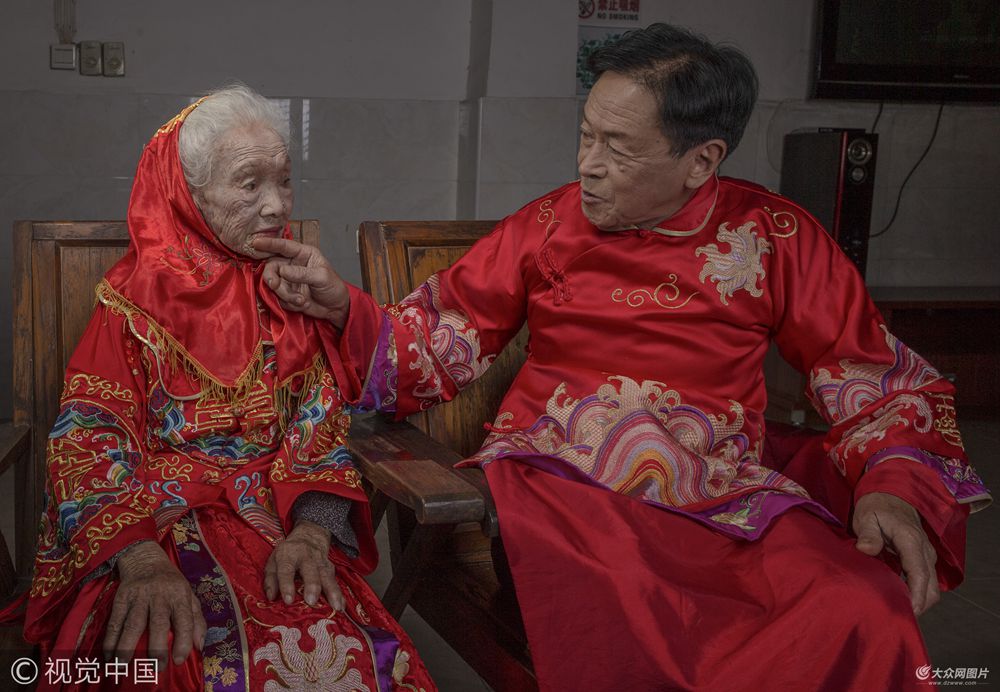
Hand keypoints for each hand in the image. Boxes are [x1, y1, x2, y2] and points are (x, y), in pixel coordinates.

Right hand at [105, 541, 205, 666]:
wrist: (146, 559)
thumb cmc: (171, 584)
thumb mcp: (189, 596)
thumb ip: (197, 620)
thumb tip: (199, 647)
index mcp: (180, 595)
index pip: (185, 619)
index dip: (184, 640)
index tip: (179, 660)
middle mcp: (160, 595)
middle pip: (158, 622)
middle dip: (157, 647)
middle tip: (156, 667)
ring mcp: (139, 595)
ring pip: (133, 623)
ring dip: (127, 646)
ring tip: (123, 666)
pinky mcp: (121, 597)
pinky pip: (115, 621)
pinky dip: (110, 640)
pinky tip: (109, 656)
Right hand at [254, 236, 350, 328]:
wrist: (335, 308)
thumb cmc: (333, 287)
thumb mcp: (322, 277)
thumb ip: (302, 273)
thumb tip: (282, 271)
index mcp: (303, 254)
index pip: (284, 246)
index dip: (269, 243)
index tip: (256, 242)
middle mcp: (292, 265)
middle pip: (272, 266)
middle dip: (272, 277)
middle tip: (275, 285)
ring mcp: (288, 280)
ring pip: (273, 284)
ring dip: (285, 294)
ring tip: (302, 300)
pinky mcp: (286, 294)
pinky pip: (278, 297)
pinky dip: (289, 302)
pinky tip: (303, 303)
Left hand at [264, 519, 344, 609]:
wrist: (309, 536)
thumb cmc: (288, 554)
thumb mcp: (273, 562)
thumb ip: (270, 579)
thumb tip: (271, 597)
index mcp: (288, 555)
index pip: (286, 569)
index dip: (286, 584)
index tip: (288, 600)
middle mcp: (306, 557)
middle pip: (310, 570)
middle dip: (312, 585)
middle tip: (311, 601)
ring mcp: (320, 561)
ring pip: (327, 576)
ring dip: (332, 591)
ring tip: (335, 607)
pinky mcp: (330, 567)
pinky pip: (335, 581)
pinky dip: (339, 594)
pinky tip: (341, 606)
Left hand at [853, 492, 939, 615]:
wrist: (890, 495)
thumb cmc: (876, 506)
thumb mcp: (867, 516)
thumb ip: (868, 534)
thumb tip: (866, 549)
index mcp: (911, 541)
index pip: (919, 574)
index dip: (916, 597)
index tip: (908, 613)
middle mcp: (924, 551)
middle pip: (931, 588)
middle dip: (918, 606)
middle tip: (897, 618)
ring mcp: (926, 555)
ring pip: (930, 587)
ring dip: (918, 601)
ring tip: (896, 612)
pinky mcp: (921, 559)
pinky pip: (924, 581)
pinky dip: (916, 593)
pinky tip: (898, 599)